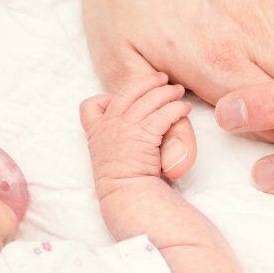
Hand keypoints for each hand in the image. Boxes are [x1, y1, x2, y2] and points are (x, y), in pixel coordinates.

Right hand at [80, 73, 191, 199]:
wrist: (126, 194)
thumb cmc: (122, 183)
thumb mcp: (109, 159)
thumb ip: (116, 142)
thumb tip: (133, 135)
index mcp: (96, 133)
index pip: (89, 107)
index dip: (105, 98)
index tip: (120, 98)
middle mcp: (109, 126)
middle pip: (126, 93)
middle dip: (146, 82)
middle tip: (162, 78)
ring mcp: (125, 128)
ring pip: (148, 100)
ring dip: (166, 92)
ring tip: (178, 91)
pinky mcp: (143, 134)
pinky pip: (163, 114)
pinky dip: (176, 108)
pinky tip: (184, 109)